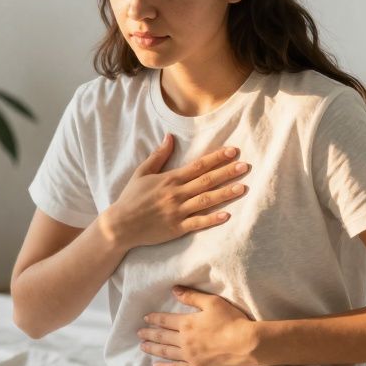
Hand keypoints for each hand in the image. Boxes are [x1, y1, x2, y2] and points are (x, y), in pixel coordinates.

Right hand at [102, 133, 251, 250]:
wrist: (120, 225)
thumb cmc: (131, 198)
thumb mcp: (141, 173)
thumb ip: (158, 156)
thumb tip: (170, 137)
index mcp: (170, 179)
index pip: (198, 165)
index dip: (217, 157)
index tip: (233, 151)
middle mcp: (176, 194)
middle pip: (207, 181)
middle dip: (227, 172)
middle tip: (245, 166)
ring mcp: (177, 211)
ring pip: (206, 200)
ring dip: (225, 194)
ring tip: (243, 187)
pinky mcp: (177, 228)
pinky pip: (198, 223)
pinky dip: (212, 220)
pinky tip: (227, 215)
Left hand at [137, 284, 258, 365]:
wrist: (246, 344)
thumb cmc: (231, 321)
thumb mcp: (212, 302)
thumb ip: (191, 296)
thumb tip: (173, 289)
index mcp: (186, 323)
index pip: (165, 320)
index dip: (154, 319)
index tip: (145, 318)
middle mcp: (184, 341)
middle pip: (162, 337)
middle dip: (149, 334)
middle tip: (139, 333)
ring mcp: (189, 356)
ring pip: (166, 352)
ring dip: (153, 349)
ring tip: (142, 347)